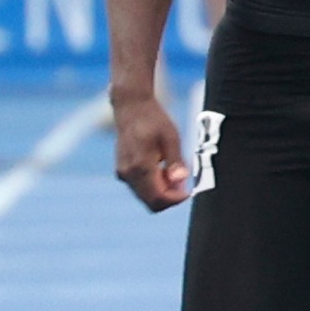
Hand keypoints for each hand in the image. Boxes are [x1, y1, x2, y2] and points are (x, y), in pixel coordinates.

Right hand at [113, 93, 191, 211]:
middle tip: (183, 182)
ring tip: (172, 170)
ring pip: (145, 197)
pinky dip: (153, 184)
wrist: (131, 107)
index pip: (158, 198)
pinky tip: (161, 168)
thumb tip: (181, 180)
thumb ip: (175, 162)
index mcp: (140, 166)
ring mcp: (123, 173)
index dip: (175, 200)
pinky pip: (140, 188)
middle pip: (151, 202)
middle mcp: (128, 173)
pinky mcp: (122, 171)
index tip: (188, 192)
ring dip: (162, 190)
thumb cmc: (153, 120)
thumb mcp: (171, 138)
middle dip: (169, 197)